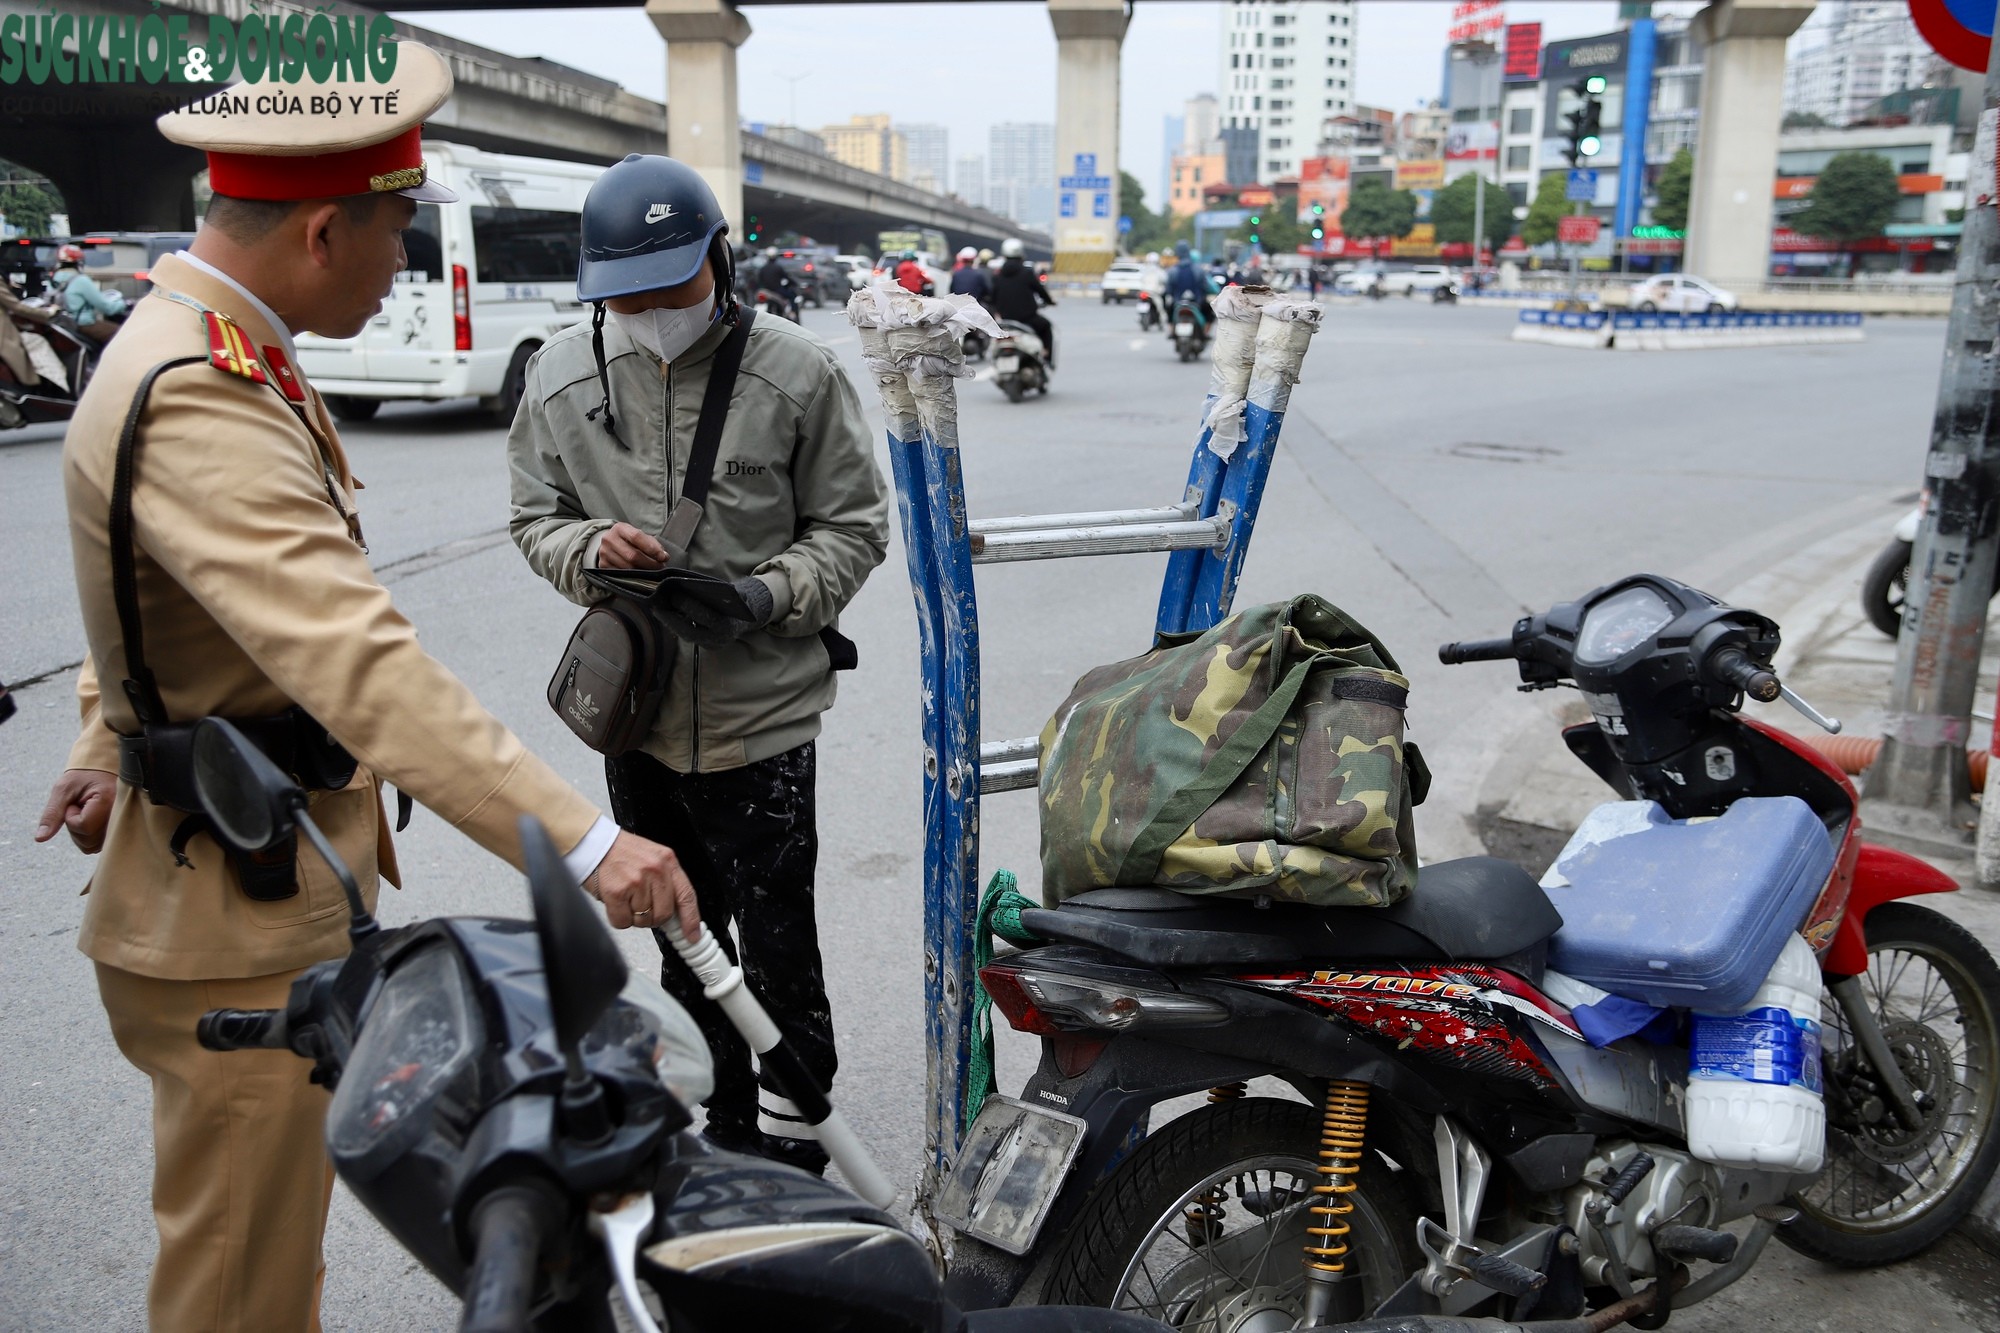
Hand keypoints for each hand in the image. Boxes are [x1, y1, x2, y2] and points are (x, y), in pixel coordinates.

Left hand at [35, 768, 116, 853]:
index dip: (71, 817)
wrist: (103, 770)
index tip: (75, 802)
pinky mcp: (119, 831)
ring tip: (87, 813)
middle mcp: (120, 816)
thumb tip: (40, 838)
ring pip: (92, 847)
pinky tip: (92, 821)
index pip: (84, 826)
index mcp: (107, 800)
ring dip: (83, 833)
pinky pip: (98, 846)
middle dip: (76, 827)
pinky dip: (89, 837)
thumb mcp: (63, 790)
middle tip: (81, 807)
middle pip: (88, 841)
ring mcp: (121, 825)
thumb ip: (52, 814)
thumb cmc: (82, 776)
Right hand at [585, 830, 702, 938]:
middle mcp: (655, 870)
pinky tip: (615, 901)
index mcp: (667, 861)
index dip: (691, 920)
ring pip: (643, 920)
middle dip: (652, 917)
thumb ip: (666, 881)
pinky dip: (618, 917)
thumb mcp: (652, 857)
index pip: (687, 895)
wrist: (594, 843)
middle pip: (664, 914)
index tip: (693, 935)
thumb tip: (676, 912)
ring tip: (625, 897)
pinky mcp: (617, 892)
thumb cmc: (621, 852)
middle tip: (640, 906)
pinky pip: (623, 922)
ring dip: (633, 915)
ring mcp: (637, 881)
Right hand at [597, 522, 667, 569]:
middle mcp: (609, 539)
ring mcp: (604, 553)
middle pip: (632, 556)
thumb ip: (652, 544)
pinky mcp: (603, 566)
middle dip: (650, 563)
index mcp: (620, 528)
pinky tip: (640, 575)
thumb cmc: (630, 540)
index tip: (663, 557)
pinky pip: (621, 575)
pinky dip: (633, 577)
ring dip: (643, 572)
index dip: (652, 548)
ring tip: (651, 571)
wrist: (610, 544)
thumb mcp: (640, 536)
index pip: (637, 537)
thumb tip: (663, 557)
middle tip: (660, 567)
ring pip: (627, 568)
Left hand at [657, 576, 774, 647]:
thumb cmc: (737, 602)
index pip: (705, 618)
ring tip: (657, 609)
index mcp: (727, 626)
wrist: (744, 618)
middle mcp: (718, 639)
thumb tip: (713, 587)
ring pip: (686, 636)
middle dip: (672, 619)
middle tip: (657, 606)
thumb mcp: (737, 595)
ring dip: (670, 623)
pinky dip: (675, 626)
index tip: (674, 595)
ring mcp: (710, 645)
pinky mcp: (704, 646)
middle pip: (690, 632)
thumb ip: (732, 593)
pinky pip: (686, 636)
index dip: (689, 606)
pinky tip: (664, 614)